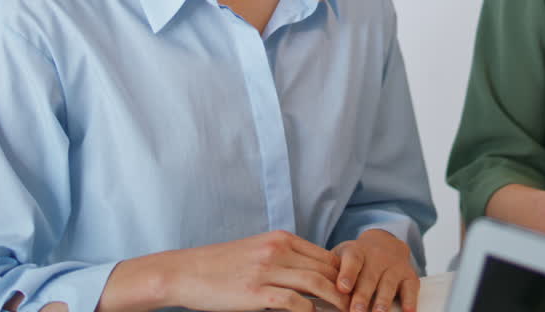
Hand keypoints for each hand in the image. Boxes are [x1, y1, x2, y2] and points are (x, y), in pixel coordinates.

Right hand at [121, 230, 347, 311]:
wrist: (185, 272)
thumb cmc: (220, 266)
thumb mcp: (256, 252)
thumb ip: (284, 258)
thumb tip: (312, 275)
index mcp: (280, 239)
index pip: (325, 255)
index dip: (345, 275)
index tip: (356, 291)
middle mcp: (277, 250)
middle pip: (326, 269)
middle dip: (347, 289)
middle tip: (359, 306)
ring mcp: (266, 270)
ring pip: (316, 285)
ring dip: (336, 302)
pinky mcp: (255, 292)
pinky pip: (293, 303)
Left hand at [333, 229, 418, 311]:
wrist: (385, 243)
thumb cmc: (356, 259)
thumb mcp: (341, 256)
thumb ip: (331, 271)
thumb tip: (314, 288)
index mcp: (356, 251)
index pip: (352, 260)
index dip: (347, 273)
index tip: (342, 288)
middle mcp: (377, 257)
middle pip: (369, 276)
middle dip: (363, 295)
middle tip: (357, 311)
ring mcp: (394, 266)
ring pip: (389, 284)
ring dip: (383, 300)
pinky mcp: (409, 275)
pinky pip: (411, 288)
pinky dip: (410, 300)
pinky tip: (408, 311)